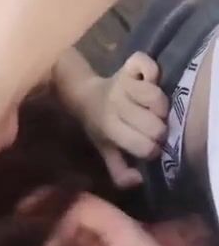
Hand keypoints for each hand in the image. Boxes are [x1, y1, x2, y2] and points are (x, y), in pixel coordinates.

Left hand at [65, 52, 168, 187]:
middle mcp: (116, 104)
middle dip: (159, 132)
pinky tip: (149, 82)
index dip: (152, 150)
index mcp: (109, 127)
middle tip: (154, 131)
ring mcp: (122, 83)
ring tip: (156, 112)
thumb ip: (119, 171)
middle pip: (155, 124)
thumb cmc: (99, 127)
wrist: (84, 96)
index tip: (149, 148)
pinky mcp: (128, 65)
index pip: (144, 146)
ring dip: (162, 107)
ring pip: (156, 96)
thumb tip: (138, 180)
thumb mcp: (105, 150)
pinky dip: (152, 71)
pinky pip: (147, 64)